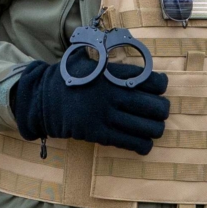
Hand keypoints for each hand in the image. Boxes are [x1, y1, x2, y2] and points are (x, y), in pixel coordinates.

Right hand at [9, 58, 170, 153]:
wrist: (43, 99)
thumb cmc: (69, 79)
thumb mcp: (90, 62)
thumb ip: (112, 65)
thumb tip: (135, 68)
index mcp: (113, 75)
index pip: (151, 81)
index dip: (161, 85)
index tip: (160, 88)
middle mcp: (113, 95)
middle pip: (153, 106)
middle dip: (162, 110)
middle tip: (161, 111)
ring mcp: (106, 115)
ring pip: (146, 127)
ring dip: (155, 129)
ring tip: (155, 129)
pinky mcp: (98, 133)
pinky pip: (129, 142)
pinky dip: (142, 145)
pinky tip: (145, 144)